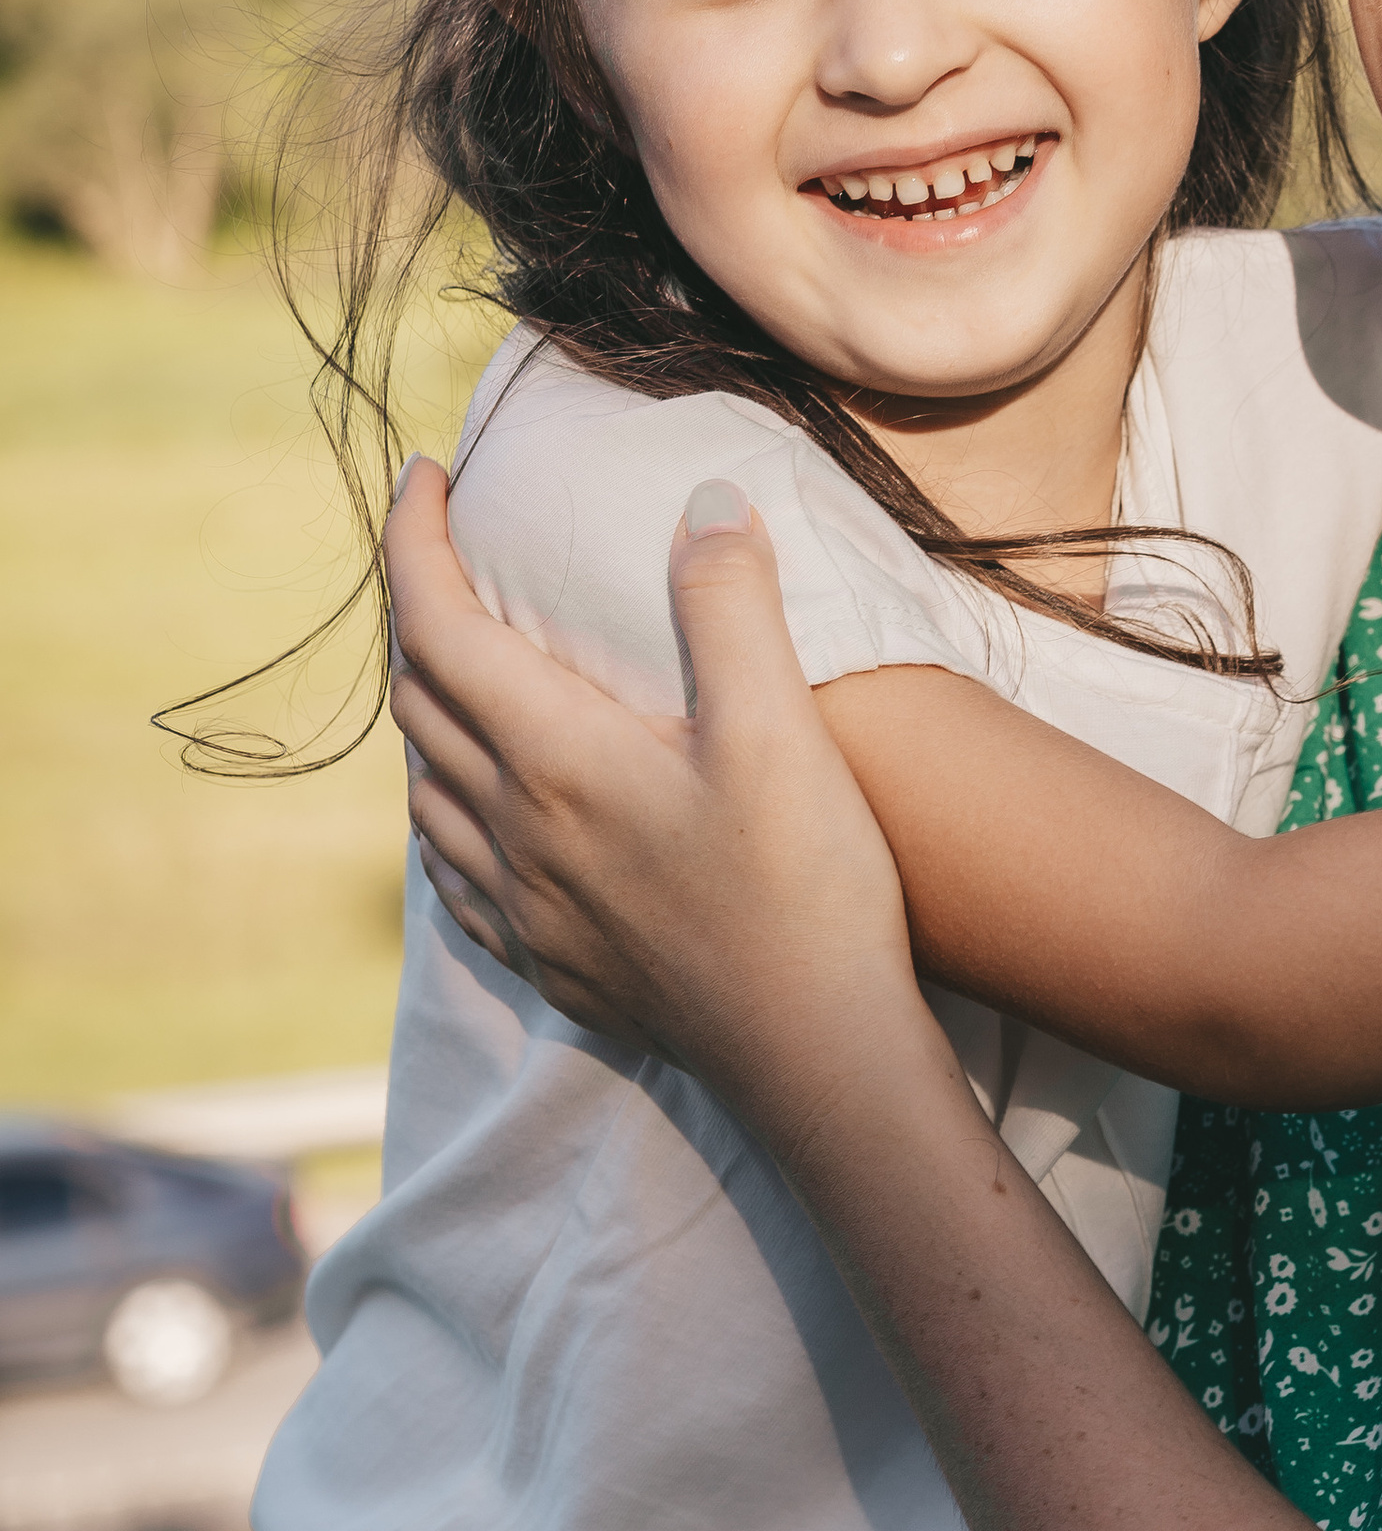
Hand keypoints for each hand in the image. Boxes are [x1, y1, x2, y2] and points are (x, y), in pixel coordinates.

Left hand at [389, 462, 916, 1119]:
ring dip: (426, 705)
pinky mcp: (549, 962)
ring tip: (470, 661)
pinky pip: (451, 866)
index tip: (427, 473)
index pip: (437, 622)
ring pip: (424, 785)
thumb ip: (731, 605)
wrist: (818, 1057)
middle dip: (419, 606)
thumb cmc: (806, 891)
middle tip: (456, 549)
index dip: (415, 538)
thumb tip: (704, 500)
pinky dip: (445, 803)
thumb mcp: (780, 731)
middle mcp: (513, 830)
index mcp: (554, 758)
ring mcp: (523, 906)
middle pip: (417, 697)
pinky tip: (485, 806)